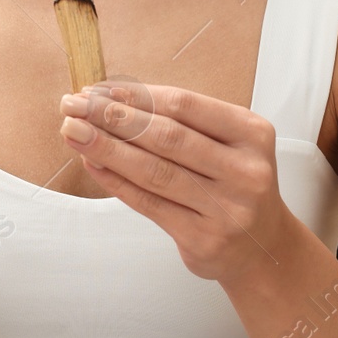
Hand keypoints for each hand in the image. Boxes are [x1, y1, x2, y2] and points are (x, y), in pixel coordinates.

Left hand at [58, 81, 298, 284]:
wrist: (263, 247)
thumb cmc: (235, 184)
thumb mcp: (229, 144)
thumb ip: (183, 124)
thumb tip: (113, 100)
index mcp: (252, 134)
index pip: (185, 106)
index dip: (138, 95)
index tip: (100, 89)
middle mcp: (245, 170)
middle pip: (167, 137)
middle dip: (114, 118)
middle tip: (75, 105)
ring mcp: (226, 208)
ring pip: (154, 171)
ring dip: (107, 148)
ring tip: (73, 131)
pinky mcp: (203, 239)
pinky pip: (149, 204)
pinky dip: (116, 182)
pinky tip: (93, 164)